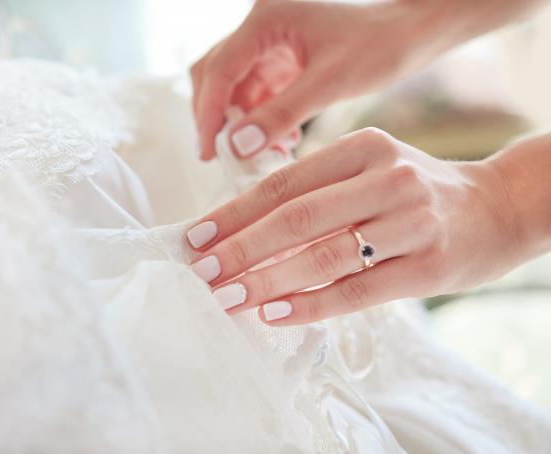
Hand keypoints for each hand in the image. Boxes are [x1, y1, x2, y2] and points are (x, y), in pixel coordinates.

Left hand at [186, 128, 516, 324]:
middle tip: (202, 272)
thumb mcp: (369, 170)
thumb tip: (244, 232)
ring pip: (324, 255)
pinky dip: (310, 304)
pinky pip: (356, 290)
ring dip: (267, 280)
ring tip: (228, 298)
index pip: (282, 183)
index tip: (194, 238)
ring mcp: (412, 222)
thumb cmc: (415, 192)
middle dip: (240, 248)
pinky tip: (274, 313)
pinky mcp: (428, 266)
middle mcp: (388, 178)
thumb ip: (317, 192)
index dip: (232, 213)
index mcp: (363, 147)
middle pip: (296, 217)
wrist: (496, 208)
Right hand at [191, 0, 543, 160]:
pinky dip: (261, 119)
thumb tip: (237, 146)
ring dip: (241, 122)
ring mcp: (271, 43)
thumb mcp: (330, 82)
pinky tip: (281, 141)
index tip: (210, 152)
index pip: (218, 70)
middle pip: (216, 76)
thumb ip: (281, 114)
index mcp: (267, 20)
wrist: (413, 32)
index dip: (208, 115)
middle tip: (223, 157)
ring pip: (235, 88)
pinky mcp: (283, 59)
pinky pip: (258, 93)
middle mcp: (262, 27)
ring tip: (262, 154)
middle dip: (217, 118)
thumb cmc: (380, 44)